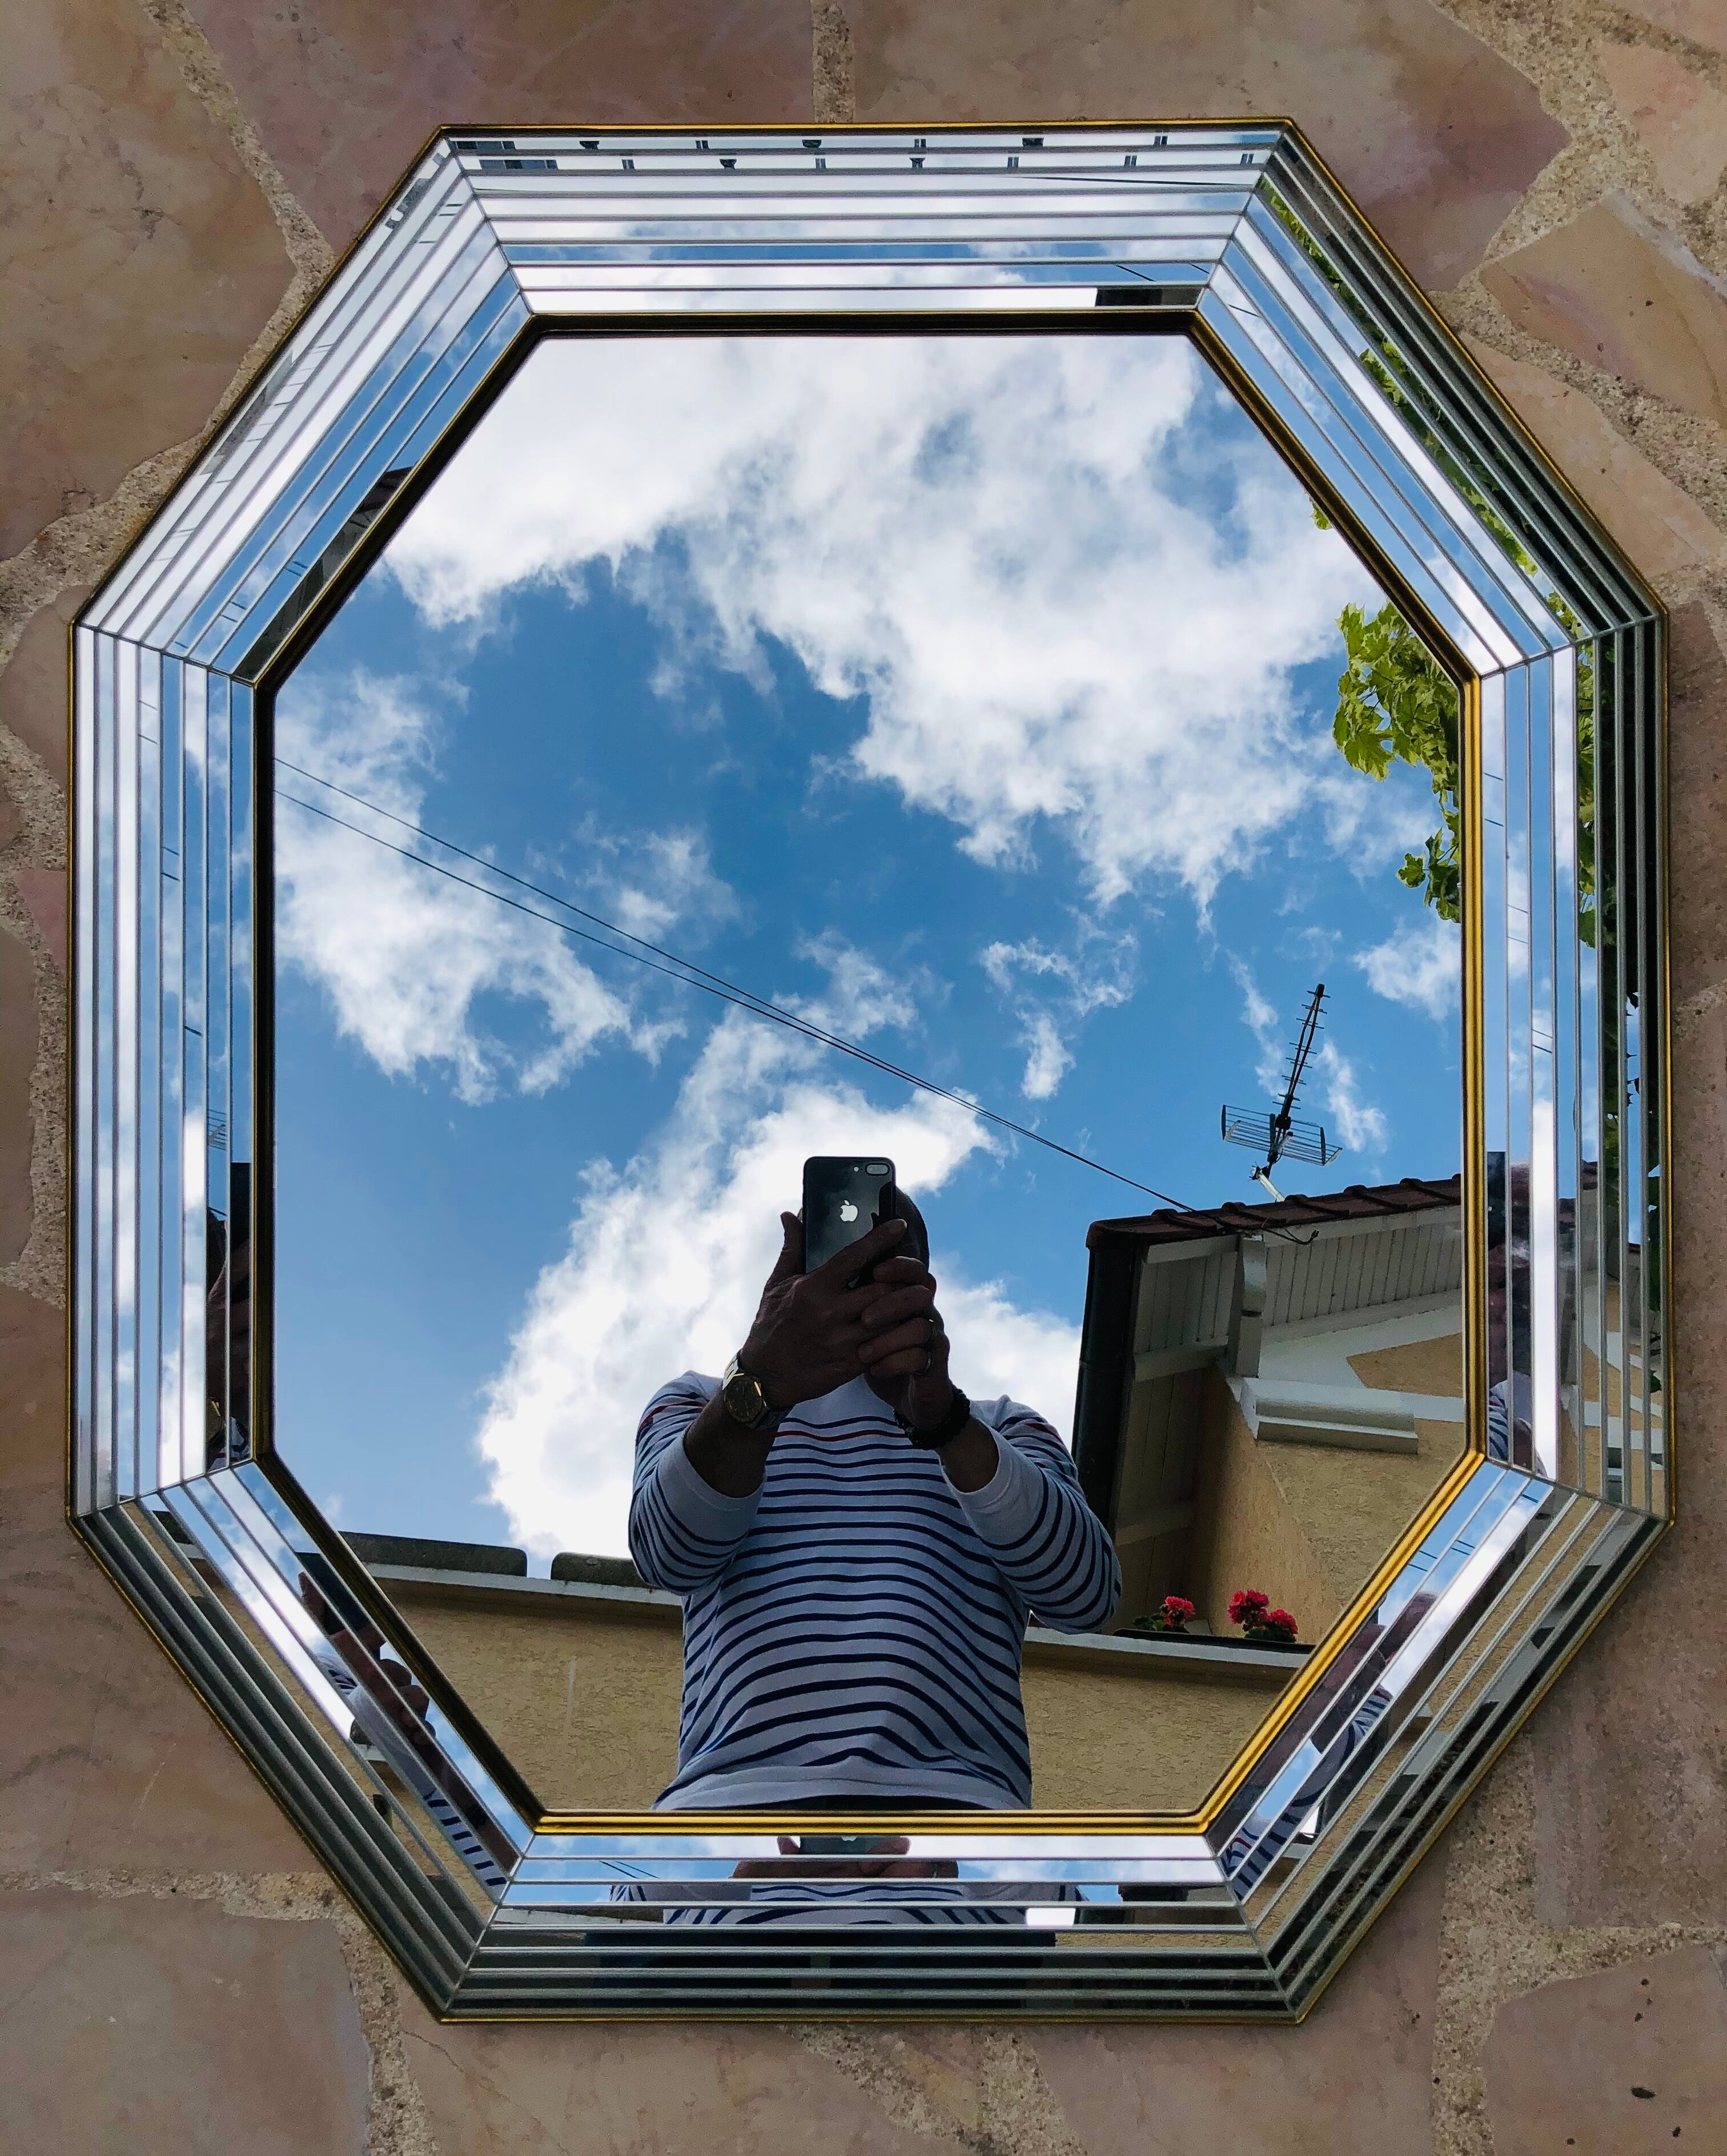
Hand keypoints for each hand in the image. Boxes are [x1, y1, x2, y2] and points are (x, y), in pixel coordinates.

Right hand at [739, 1212, 932, 1407]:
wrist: (766, 1375)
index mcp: (813, 1289)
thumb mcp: (776, 1284)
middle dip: (903, 1277)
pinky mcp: (853, 1363)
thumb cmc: (771, 1324)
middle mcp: (830, 1313)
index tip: (900, 1225)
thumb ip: (792, 1248)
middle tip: (914, 1267)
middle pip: (882, 1288)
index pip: (854, 1257)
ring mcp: (843, 1340)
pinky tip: (909, 1323)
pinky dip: (901, 1333)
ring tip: (918, 1293)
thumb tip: (791, 1215)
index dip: (880, 1239)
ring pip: (891, 1318)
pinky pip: (888, 1346)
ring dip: (907, 1305)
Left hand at [863, 1263, 998, 1491]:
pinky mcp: (934, 1365)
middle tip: (865, 1318)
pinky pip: (921, 1359)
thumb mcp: (863, 1322)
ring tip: (863, 1352)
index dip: (899, 1267)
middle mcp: (925, 1313)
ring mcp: (933, 1338)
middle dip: (892, 1302)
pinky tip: (874, 1369)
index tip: (876, 1271)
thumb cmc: (879, 1350)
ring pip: (921, 1327)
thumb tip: (823, 1261)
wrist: (907, 1394)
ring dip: (891, 1338)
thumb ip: (851, 1292)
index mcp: (909, 1296)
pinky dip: (895, 1363)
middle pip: (921, 1294)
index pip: (912, 1270)